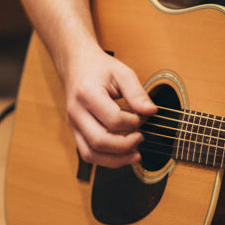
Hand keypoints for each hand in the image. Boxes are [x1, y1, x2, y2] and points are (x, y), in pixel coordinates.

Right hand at [62, 47, 156, 167]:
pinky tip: (122, 155)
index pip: (113, 119)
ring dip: (115, 159)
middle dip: (125, 145)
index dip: (133, 123)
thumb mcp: (122, 73)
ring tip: (135, 154)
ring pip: (91, 153)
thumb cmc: (100, 68)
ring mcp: (73, 124)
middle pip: (100, 141)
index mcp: (87, 93)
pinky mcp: (75, 132)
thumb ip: (137, 93)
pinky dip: (106, 160)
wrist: (77, 65)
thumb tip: (151, 112)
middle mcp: (76, 112)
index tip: (143, 117)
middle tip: (141, 137)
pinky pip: (88, 154)